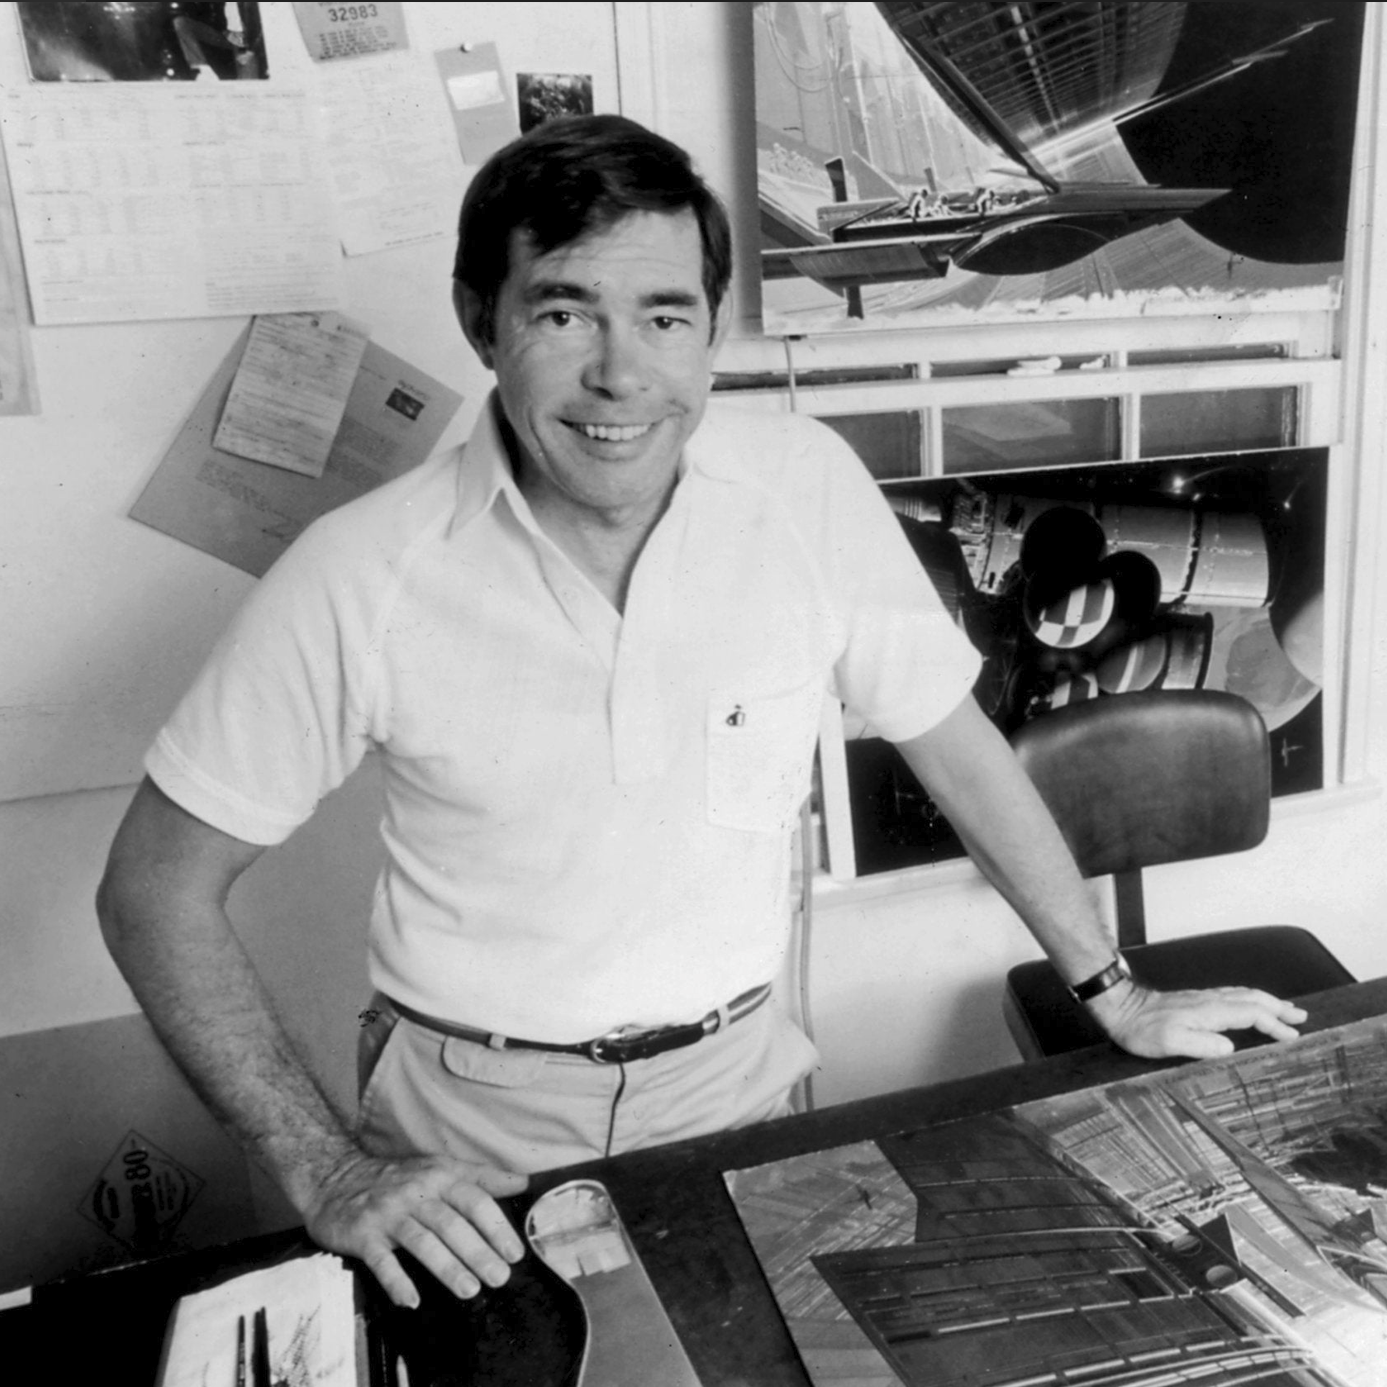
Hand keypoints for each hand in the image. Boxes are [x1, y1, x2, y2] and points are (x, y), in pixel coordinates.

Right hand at [303, 1149, 528, 1307]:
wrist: (335, 1178)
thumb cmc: (398, 1178)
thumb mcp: (440, 1168)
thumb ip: (481, 1178)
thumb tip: (524, 1182)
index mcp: (439, 1176)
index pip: (474, 1199)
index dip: (496, 1225)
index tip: (516, 1252)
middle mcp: (416, 1192)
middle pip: (451, 1223)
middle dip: (478, 1251)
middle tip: (500, 1277)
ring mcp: (388, 1213)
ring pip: (421, 1241)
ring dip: (446, 1267)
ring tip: (469, 1291)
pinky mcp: (362, 1234)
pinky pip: (380, 1260)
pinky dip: (396, 1280)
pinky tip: (412, 1300)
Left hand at [1087, 979, 1306, 1059]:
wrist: (1121, 1008)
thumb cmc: (1142, 1029)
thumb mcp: (1170, 1042)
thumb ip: (1202, 1045)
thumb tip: (1231, 1048)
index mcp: (1210, 1011)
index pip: (1252, 1013)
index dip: (1274, 1024)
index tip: (1292, 1036)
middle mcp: (1210, 1001)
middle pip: (1253, 999)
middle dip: (1279, 1007)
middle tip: (1301, 1016)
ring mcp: (1203, 998)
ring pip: (1243, 994)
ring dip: (1267, 1001)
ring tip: (1285, 1009)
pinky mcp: (1195, 1000)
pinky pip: (1232, 995)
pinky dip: (1250, 999)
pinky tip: (1250, 1004)